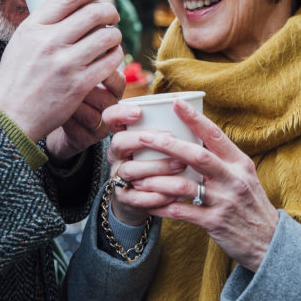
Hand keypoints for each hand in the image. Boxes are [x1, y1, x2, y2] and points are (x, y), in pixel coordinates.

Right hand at [0, 0, 123, 144]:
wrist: (9, 116)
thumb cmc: (15, 78)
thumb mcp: (20, 42)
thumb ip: (41, 24)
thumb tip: (67, 4)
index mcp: (33, 27)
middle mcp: (49, 42)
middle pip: (93, 13)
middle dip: (110, 10)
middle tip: (112, 14)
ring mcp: (65, 64)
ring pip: (106, 37)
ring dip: (115, 34)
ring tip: (113, 36)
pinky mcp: (78, 85)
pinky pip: (109, 62)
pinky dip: (116, 56)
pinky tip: (112, 56)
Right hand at [104, 100, 189, 225]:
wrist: (147, 197)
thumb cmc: (160, 159)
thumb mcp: (160, 139)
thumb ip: (168, 124)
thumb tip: (190, 103)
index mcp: (124, 134)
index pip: (110, 117)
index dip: (120, 113)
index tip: (139, 112)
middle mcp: (117, 154)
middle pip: (119, 142)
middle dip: (143, 139)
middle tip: (171, 137)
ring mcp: (118, 176)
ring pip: (129, 170)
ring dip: (156, 167)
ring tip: (181, 165)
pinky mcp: (125, 198)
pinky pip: (136, 197)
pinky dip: (156, 195)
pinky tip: (173, 194)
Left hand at [121, 100, 279, 271]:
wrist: (269, 241)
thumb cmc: (250, 204)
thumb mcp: (244, 177)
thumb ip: (223, 160)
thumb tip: (196, 137)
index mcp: (240, 163)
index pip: (215, 135)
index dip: (194, 118)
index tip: (175, 102)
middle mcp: (233, 179)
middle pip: (197, 156)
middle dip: (167, 145)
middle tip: (143, 137)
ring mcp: (224, 202)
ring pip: (185, 186)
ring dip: (157, 180)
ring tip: (137, 177)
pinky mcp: (215, 223)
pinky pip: (182, 213)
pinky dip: (162, 207)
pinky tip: (148, 204)